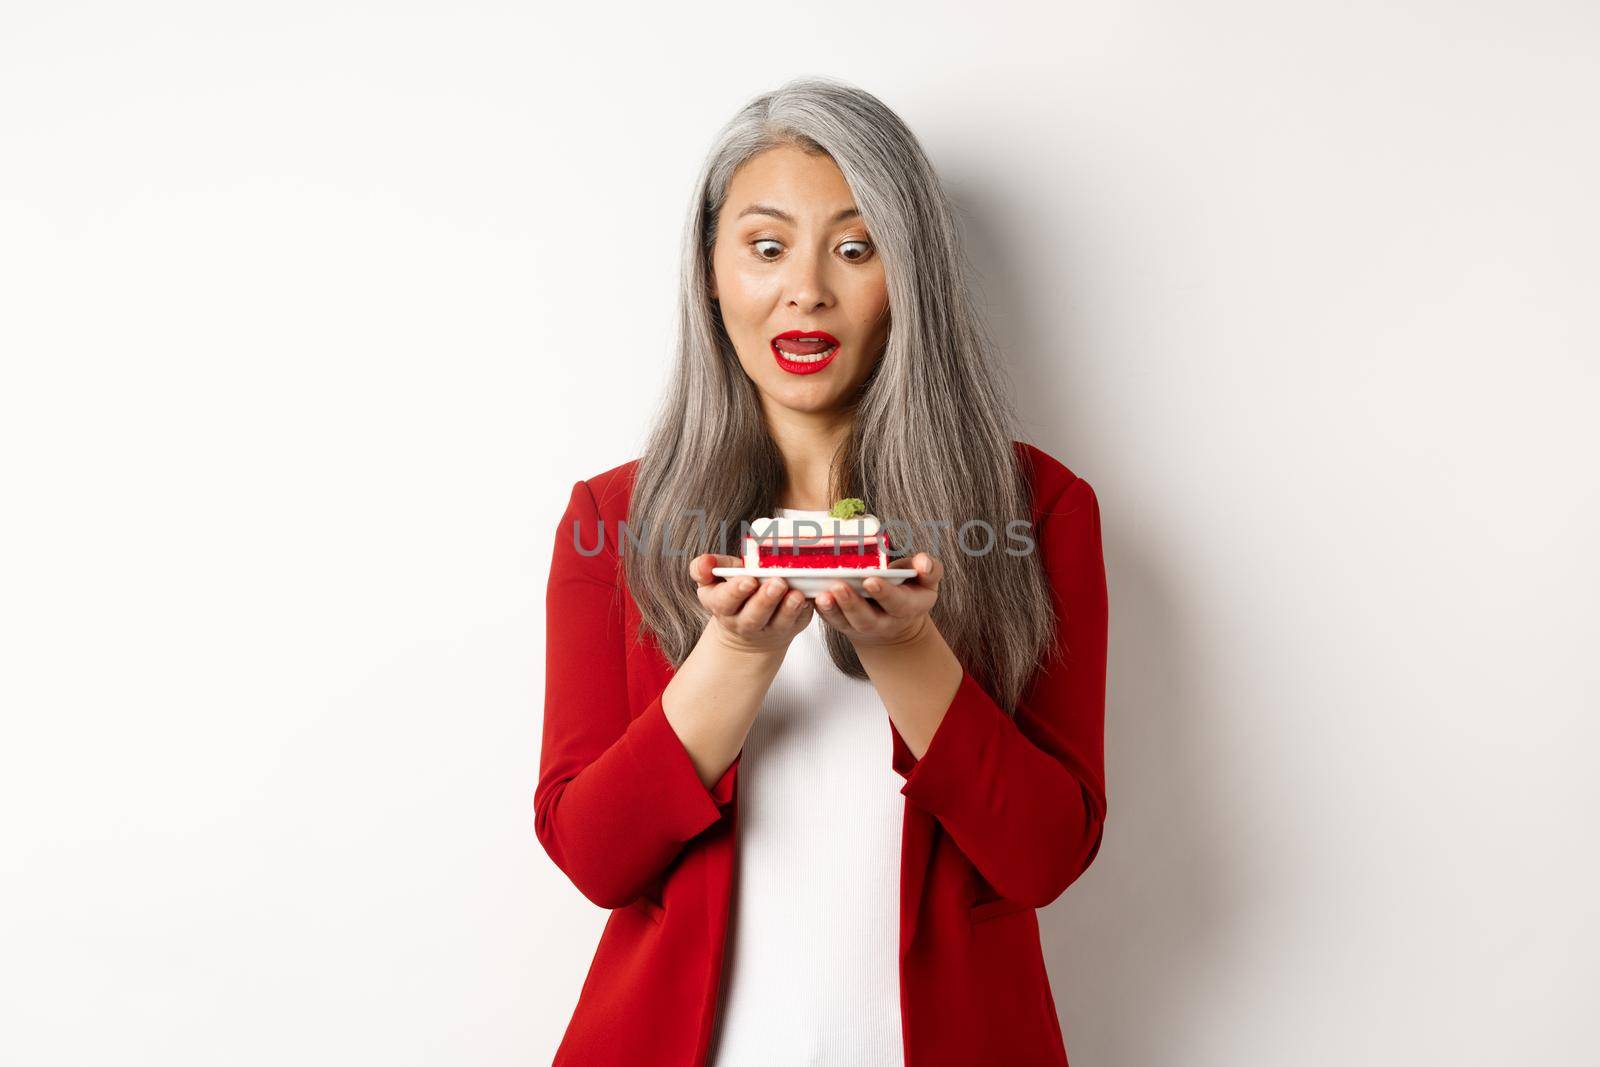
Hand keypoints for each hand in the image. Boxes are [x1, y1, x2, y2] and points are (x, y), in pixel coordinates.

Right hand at [690, 554, 814, 655]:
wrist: (748, 631)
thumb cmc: (733, 594)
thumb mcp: (713, 581)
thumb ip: (704, 568)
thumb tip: (705, 562)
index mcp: (722, 607)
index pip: (725, 601)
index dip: (736, 591)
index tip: (748, 580)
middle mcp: (744, 622)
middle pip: (754, 615)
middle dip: (765, 599)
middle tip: (777, 583)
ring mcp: (770, 628)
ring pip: (779, 622)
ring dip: (788, 608)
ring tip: (796, 593)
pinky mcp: (791, 628)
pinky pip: (799, 621)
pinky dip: (805, 610)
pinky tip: (810, 598)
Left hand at [815, 552, 942, 648]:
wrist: (896, 621)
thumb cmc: (910, 590)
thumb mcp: (927, 581)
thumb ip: (929, 569)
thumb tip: (923, 562)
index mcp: (908, 608)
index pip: (897, 603)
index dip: (884, 593)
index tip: (870, 580)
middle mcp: (884, 622)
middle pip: (867, 619)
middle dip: (853, 604)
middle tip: (839, 586)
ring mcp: (861, 626)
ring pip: (846, 623)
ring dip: (833, 609)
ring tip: (822, 594)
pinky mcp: (843, 624)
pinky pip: (831, 620)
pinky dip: (821, 610)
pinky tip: (812, 596)